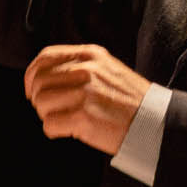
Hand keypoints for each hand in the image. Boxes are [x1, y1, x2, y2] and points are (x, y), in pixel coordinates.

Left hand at [23, 43, 151, 156]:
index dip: (32, 75)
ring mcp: (84, 93)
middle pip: (39, 82)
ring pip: (41, 104)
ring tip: (66, 121)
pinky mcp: (83, 117)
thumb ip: (80, 66)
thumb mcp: (107, 69)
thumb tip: (44, 77)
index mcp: (90, 55)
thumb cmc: (130, 101)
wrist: (155, 122)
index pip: (45, 57)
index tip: (32, 90)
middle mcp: (86, 70)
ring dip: (48, 116)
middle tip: (52, 111)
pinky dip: (55, 131)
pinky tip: (70, 131)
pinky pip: (49, 125)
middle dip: (40, 100)